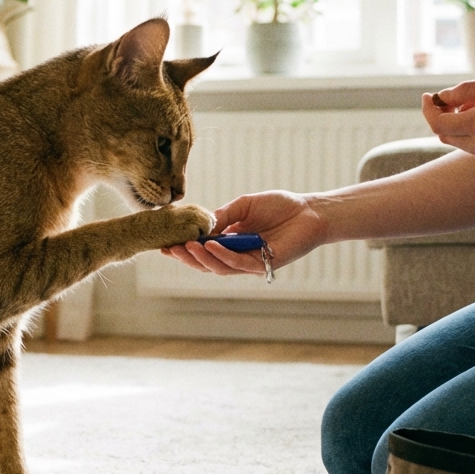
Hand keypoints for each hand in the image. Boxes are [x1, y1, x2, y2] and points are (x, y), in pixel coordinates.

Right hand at [161, 190, 327, 275]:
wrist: (309, 211)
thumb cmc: (279, 206)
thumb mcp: (244, 205)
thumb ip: (223, 215)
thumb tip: (200, 224)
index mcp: (231, 242)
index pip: (203, 250)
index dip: (184, 249)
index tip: (165, 243)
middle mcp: (238, 255)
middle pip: (207, 263)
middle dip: (187, 258)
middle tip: (170, 249)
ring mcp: (250, 262)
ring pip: (219, 267)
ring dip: (201, 258)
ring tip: (186, 246)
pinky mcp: (264, 264)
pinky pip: (239, 263)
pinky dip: (223, 255)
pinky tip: (211, 246)